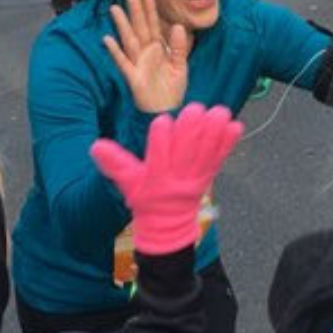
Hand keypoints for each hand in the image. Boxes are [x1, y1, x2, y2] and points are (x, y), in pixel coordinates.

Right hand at [91, 104, 243, 254]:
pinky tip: (237, 126)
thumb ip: (114, 163)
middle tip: (196, 108)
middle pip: (186, 152)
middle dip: (192, 130)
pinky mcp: (209, 175)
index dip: (160, 139)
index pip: (157, 156)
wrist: (167, 224)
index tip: (162, 120)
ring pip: (206, 154)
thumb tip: (95, 146)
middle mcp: (177, 177)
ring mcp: (195, 177)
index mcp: (156, 177)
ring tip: (221, 112)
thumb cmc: (145, 199)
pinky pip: (219, 159)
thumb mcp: (126, 183)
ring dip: (215, 133)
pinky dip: (228, 143)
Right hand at [104, 0, 188, 112]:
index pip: (153, 26)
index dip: (150, 11)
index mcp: (158, 49)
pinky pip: (123, 62)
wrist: (167, 110)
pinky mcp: (133, 76)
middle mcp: (146, 53)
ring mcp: (137, 63)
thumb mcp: (180, 66)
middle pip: (139, 29)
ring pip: (129, 40)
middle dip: (135, 12)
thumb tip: (178, 26)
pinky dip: (115, 51)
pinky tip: (108, 39)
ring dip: (122, 25)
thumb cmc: (172, 89)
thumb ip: (179, 47)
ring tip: (115, 9)